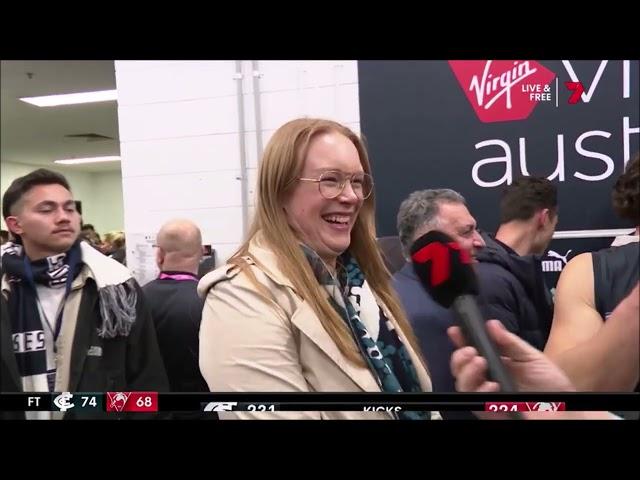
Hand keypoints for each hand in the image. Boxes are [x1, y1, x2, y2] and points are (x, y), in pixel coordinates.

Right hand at [448, 320, 588, 418]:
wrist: (566, 409)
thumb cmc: (550, 384)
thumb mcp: (531, 357)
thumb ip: (510, 342)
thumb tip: (491, 323)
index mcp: (495, 363)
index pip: (472, 351)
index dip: (461, 340)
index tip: (455, 330)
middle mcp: (487, 379)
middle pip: (461, 368)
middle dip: (459, 357)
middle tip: (470, 350)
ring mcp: (487, 396)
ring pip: (462, 385)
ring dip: (466, 372)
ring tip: (479, 363)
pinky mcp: (491, 412)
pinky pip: (476, 402)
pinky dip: (481, 392)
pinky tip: (492, 385)